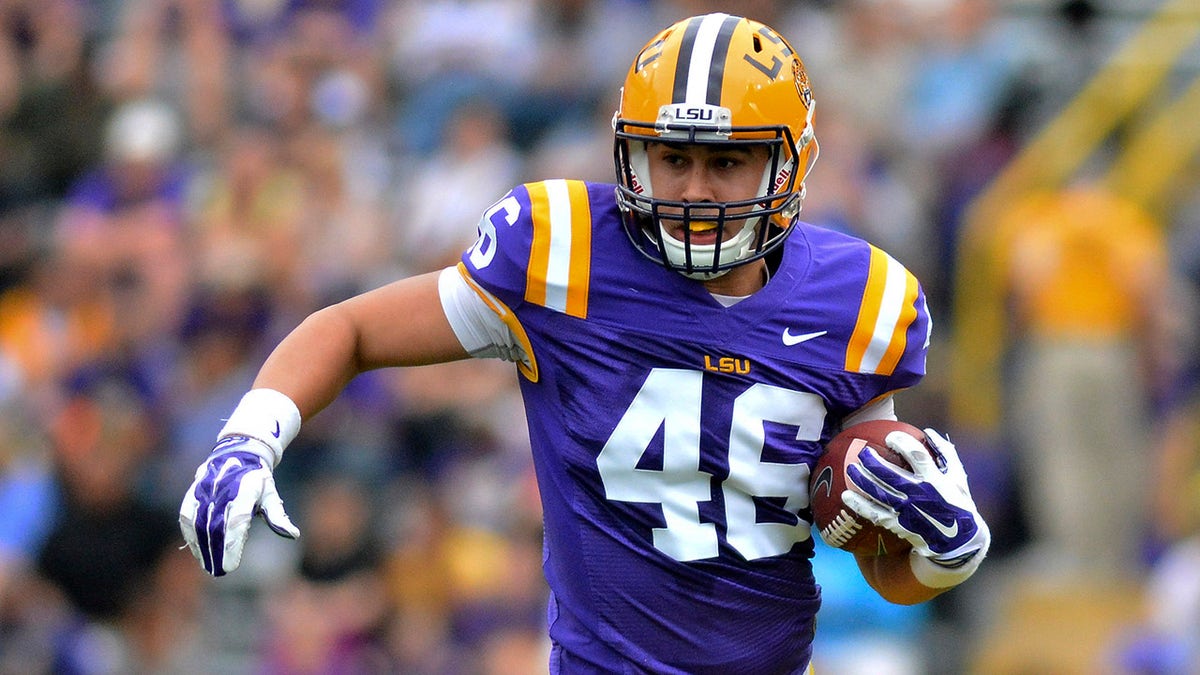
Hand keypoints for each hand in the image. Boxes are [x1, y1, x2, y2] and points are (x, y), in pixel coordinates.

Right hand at [179, 435, 299, 575]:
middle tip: (220, 572)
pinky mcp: (193, 492)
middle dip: (217, 552)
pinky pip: (187, 516)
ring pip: (199, 524)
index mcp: (246, 491)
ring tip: (208, 566)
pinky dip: (190, 534)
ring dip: (202, 547)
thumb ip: (278, 516)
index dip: (233, 545)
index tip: (231, 566)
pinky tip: (195, 550)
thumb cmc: (257, 479)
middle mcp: (223, 490)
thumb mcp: (271, 495)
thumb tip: (294, 535)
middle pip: (216, 528)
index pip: (238, 522)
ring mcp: (206, 490)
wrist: (237, 453)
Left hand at [843, 429, 989, 571]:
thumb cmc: (958, 504)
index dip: (902, 443)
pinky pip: (874, 513)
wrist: (958, 542)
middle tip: (863, 452)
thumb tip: (928, 431)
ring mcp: (907, 510)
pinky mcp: (898, 524)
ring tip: (850, 468)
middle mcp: (920, 494)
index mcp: (935, 480)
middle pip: (889, 474)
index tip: (891, 437)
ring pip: (878, 492)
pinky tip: (845, 496)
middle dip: (872, 460)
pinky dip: (859, 504)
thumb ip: (945, 453)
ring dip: (861, 479)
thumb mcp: (958, 478)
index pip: (916, 455)